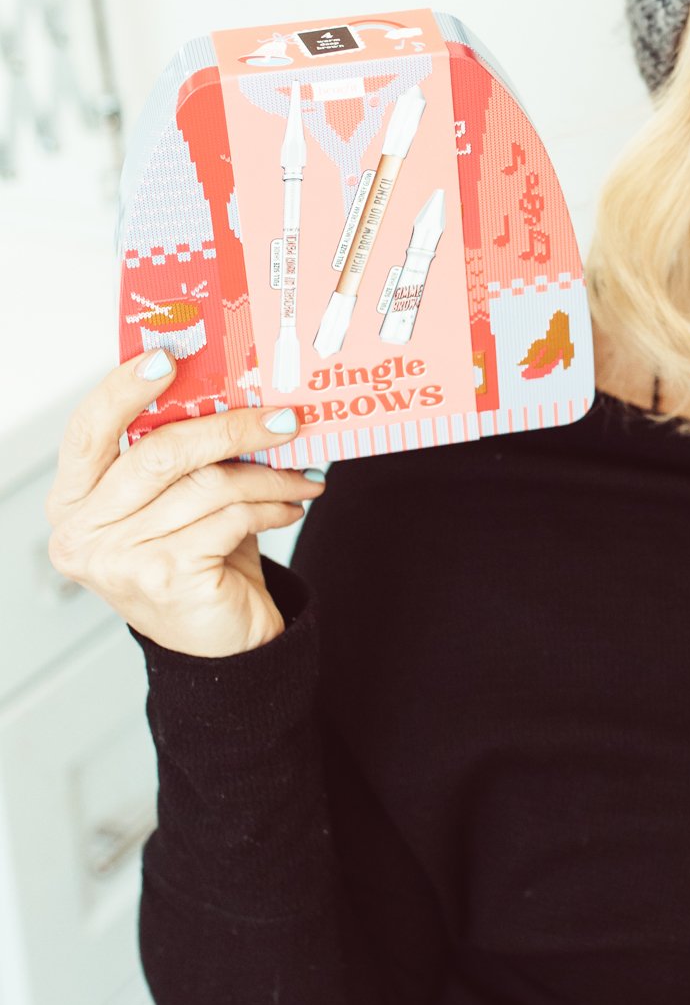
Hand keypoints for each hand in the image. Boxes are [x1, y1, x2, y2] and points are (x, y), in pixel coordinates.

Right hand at [45, 352, 326, 656]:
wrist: (221, 647)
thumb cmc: (197, 564)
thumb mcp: (180, 502)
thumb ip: (184, 455)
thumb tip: (233, 392)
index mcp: (74, 502)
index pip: (87, 431)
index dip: (124, 389)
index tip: (168, 357)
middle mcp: (83, 532)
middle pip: (159, 452)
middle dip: (231, 427)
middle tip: (283, 418)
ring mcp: (119, 558)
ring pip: (206, 486)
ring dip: (268, 475)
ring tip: (302, 473)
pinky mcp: (164, 577)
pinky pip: (230, 519)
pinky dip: (271, 507)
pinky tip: (291, 508)